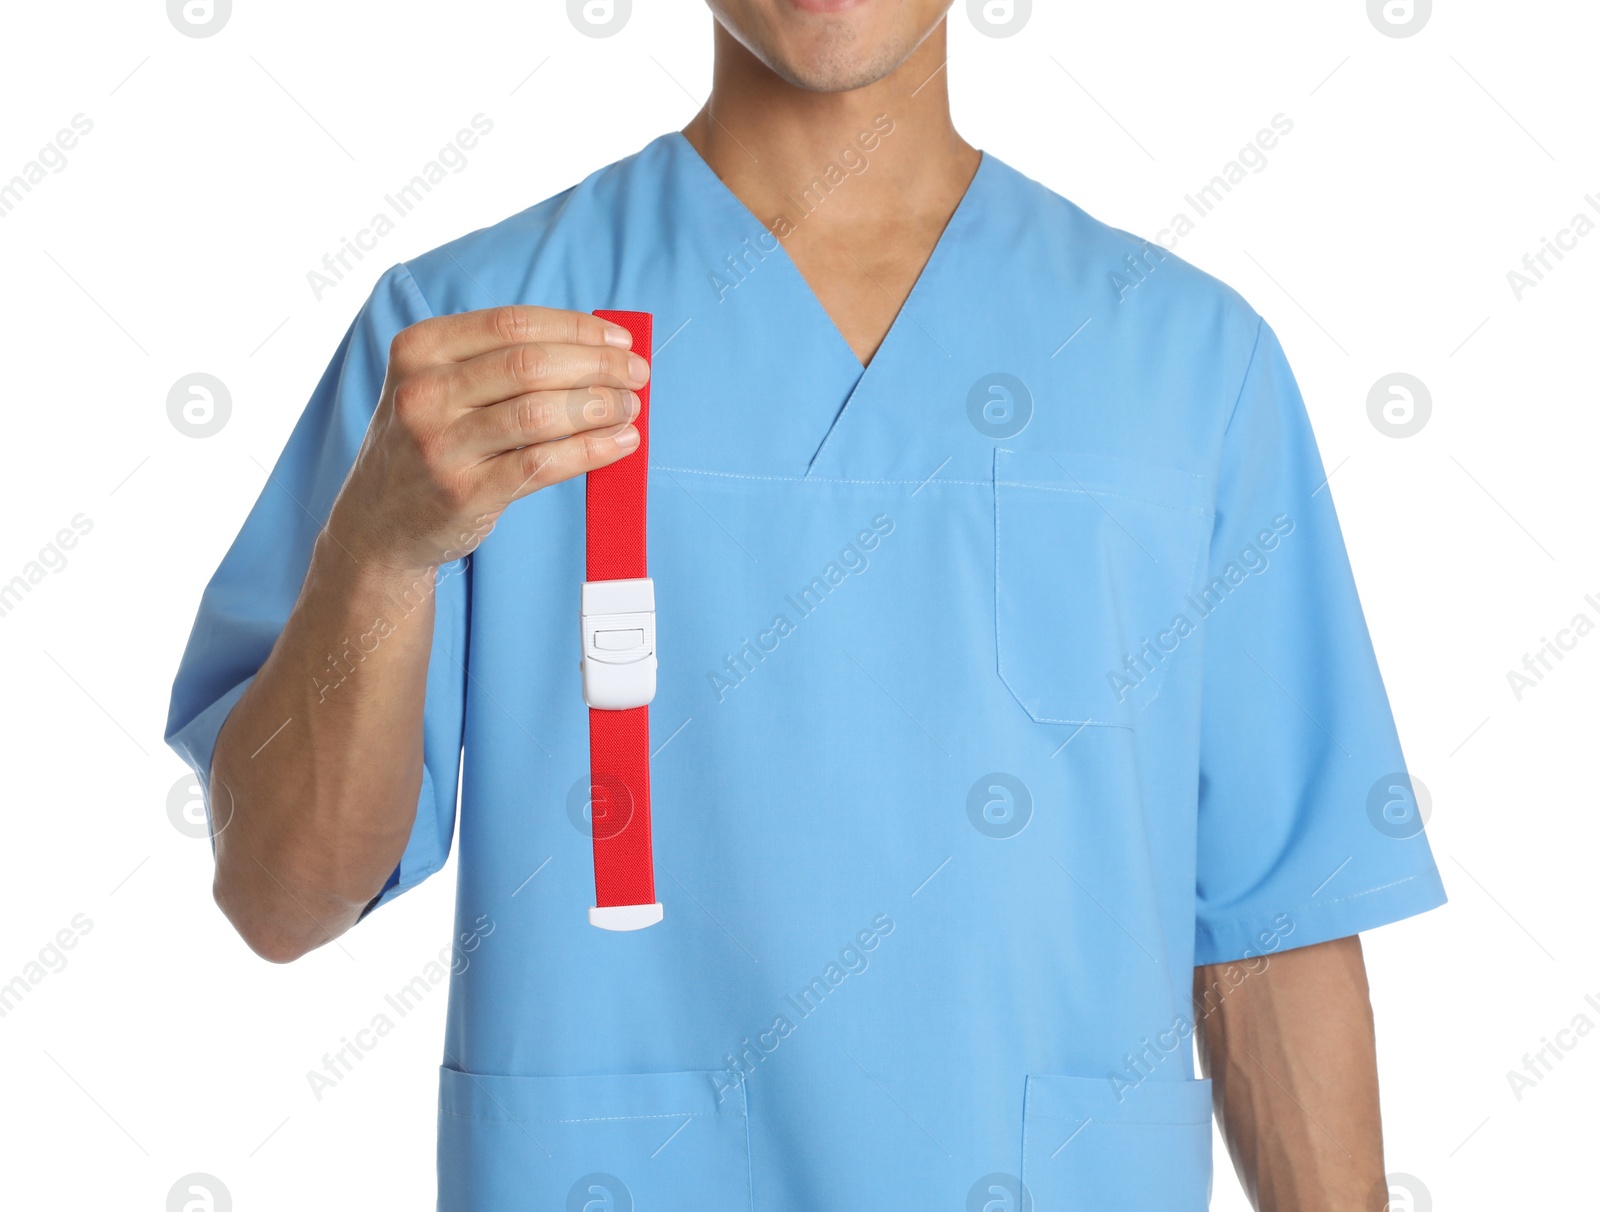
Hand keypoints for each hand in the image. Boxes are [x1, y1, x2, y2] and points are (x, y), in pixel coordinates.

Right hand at [331, 305, 647, 573]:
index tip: (620, 341)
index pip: (514, 323)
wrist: (379, 523)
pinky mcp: (464, 492)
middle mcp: (423, 392)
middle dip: (597, 366)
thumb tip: (599, 348)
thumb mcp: (439, 386)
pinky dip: (591, 450)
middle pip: (531, 364)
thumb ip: (501, 362)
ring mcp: (440, 444)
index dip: (577, 329)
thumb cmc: (430, 442)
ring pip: (540, 412)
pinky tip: (619, 444)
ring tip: (630, 409)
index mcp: (420, 349)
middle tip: (637, 374)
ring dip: (599, 407)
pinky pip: (542, 463)